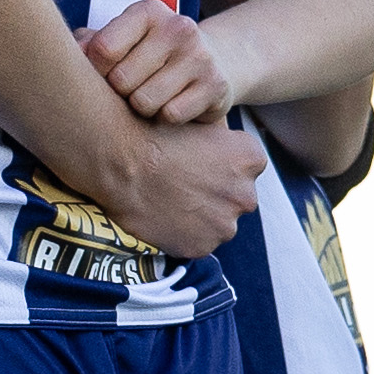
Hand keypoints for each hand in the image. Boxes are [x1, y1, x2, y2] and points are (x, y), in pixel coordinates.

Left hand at [80, 0, 234, 125]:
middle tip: (133, 87)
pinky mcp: (216, 85)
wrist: (212, 63)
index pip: (102, 49)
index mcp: (147, 11)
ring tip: (152, 95)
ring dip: (142, 109)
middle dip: (120, 92)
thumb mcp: (121, 41)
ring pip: (144, 102)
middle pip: (121, 80)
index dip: (94, 72)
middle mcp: (178, 27)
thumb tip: (71, 55)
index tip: (104, 73)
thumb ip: (89, 45)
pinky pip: (171, 115)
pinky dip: (166, 118)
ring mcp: (201, 55)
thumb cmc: (149, 54)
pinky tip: (173, 104)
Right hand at [96, 111, 266, 261]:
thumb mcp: (202, 126)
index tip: (198, 164)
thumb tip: (225, 155)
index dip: (221, 167)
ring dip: (200, 217)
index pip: (247, 168)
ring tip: (168, 201)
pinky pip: (196, 242)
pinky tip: (162, 216)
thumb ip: (225, 145)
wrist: (122, 161)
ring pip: (217, 224)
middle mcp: (246, 195)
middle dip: (215, 195)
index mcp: (252, 159)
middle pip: (235, 199)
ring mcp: (224, 226)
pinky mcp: (200, 247)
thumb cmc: (157, 135)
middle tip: (181, 185)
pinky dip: (182, 234)